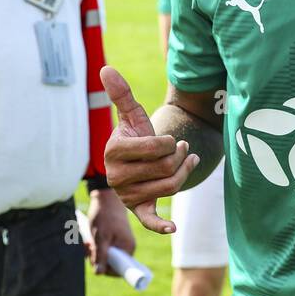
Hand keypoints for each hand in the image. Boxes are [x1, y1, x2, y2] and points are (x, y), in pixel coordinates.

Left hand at [86, 188, 136, 275]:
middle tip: (88, 247)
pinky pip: (104, 250)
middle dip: (96, 259)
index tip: (94, 261)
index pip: (119, 270)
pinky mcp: (114, 240)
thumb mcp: (100, 236)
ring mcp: (120, 244)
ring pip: (105, 257)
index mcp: (128, 248)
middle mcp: (126, 248)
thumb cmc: (104, 215)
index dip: (105, 270)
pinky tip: (89, 240)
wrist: (105, 198)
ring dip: (94, 252)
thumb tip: (99, 273)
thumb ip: (100, 255)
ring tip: (87, 242)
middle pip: (110, 264)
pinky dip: (95, 247)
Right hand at [101, 65, 199, 234]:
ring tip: (188, 159)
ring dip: (185, 171)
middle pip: (165, 168)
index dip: (169, 142)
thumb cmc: (137, 135)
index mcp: (113, 152)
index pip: (154, 148)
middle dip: (180, 155)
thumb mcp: (131, 114)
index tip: (170, 139)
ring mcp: (127, 195)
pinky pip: (149, 221)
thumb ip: (121, 93)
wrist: (140, 160)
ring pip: (169, 186)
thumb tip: (106, 68)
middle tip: (182, 148)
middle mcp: (116, 177)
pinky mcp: (139, 210)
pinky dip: (160, 225)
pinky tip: (173, 227)